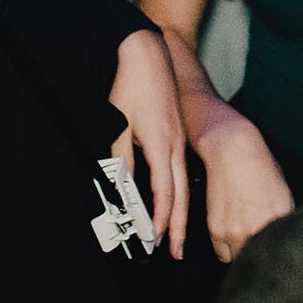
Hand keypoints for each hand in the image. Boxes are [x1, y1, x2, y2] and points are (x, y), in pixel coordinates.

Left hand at [108, 29, 189, 257]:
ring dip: (179, 211)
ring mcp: (178, 138)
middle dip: (177, 226)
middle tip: (173, 251)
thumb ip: (120, 160)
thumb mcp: (119, 125)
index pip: (164, 194)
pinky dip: (179, 190)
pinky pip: (181, 168)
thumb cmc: (131, 85)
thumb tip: (120, 190)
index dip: (159, 220)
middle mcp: (175, 145)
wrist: (146, 51)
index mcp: (162, 145)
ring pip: (183, 183)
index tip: (152, 240)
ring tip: (176, 233)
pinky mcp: (176, 131)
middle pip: (181, 194)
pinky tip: (174, 198)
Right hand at [193, 112, 293, 261]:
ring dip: (241, 251)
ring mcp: (235, 232)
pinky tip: (231, 226)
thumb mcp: (284, 198)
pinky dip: (226, 245)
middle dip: (257, 252)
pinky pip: (222, 252)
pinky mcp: (216, 231)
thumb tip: (280, 242)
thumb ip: (283, 225)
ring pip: (238, 259)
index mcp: (279, 222)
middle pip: (256, 258)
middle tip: (257, 236)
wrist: (233, 150)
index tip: (273, 251)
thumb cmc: (261, 168)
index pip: (279, 255)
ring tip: (243, 229)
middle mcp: (256, 230)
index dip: (275, 254)